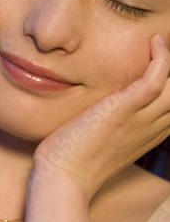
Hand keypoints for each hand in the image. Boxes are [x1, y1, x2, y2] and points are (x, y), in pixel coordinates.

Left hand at [31, 34, 169, 200]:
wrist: (62, 179)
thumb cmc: (74, 160)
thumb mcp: (104, 140)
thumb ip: (116, 123)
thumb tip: (106, 106)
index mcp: (150, 135)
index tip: (167, 69)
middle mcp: (152, 127)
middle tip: (169, 50)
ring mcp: (140, 119)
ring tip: (164, 43)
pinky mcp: (122, 110)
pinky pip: (154, 80)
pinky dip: (162, 58)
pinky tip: (155, 42)